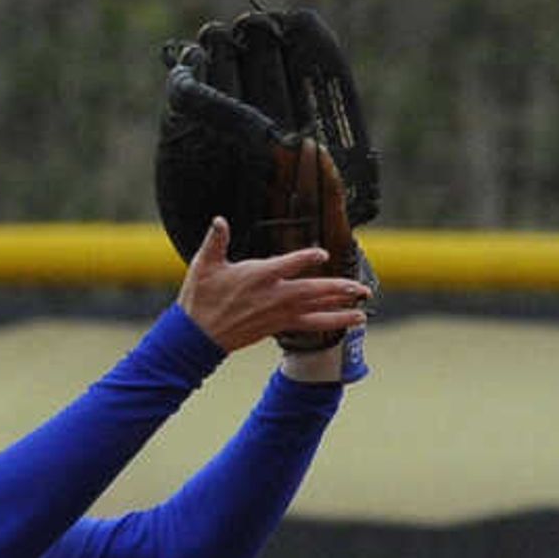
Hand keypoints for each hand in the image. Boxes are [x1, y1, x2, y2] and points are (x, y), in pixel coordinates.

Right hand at [177, 216, 369, 353]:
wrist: (196, 337)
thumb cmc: (200, 299)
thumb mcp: (203, 265)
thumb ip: (215, 241)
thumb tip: (219, 220)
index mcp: (257, 277)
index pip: (289, 264)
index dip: (307, 258)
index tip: (322, 253)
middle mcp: (272, 296)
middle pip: (312, 291)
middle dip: (338, 289)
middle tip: (361, 288)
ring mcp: (277, 314)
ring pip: (315, 311)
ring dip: (340, 310)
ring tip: (362, 308)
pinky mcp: (276, 327)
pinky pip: (309, 326)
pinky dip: (328, 323)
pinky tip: (343, 322)